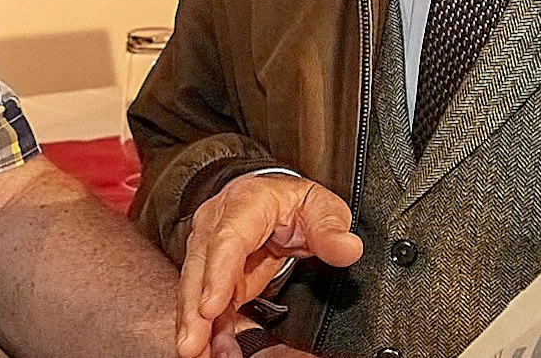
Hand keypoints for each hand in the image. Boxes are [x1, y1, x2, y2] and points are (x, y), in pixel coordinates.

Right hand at [177, 173, 361, 357]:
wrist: (274, 198)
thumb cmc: (293, 203)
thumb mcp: (320, 207)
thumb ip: (331, 229)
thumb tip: (347, 248)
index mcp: (245, 205)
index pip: (227, 240)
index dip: (217, 275)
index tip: (211, 308)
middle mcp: (217, 225)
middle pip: (200, 268)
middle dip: (193, 311)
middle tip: (193, 346)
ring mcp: (209, 250)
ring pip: (194, 289)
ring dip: (194, 325)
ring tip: (198, 355)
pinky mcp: (210, 273)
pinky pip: (204, 303)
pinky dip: (206, 330)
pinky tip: (210, 351)